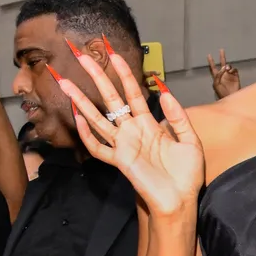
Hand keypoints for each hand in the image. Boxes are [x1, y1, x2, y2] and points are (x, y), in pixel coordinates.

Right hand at [57, 46, 204, 221]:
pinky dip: (86, 134)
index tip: (113, 54)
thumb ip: (178, 117)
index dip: (123, 73)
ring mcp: (123, 145)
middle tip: (81, 56)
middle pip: (110, 98)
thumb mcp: (190, 141)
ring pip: (97, 119)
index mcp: (149, 124)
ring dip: (81, 101)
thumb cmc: (186, 175)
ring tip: (65, 82)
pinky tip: (78, 117)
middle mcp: (132, 131)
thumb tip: (164, 92)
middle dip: (96, 77)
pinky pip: (98, 147)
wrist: (181, 201)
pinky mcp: (119, 161)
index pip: (132, 92)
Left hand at [207, 51, 242, 98]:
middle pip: (222, 64)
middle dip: (222, 57)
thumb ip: (217, 75)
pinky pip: (234, 70)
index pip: (213, 68)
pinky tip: (231, 71)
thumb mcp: (216, 84)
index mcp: (217, 77)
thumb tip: (223, 68)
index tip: (209, 55)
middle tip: (221, 50)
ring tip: (227, 69)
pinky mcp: (236, 77)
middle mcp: (223, 75)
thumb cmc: (222, 93)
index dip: (211, 62)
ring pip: (229, 66)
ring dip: (228, 66)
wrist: (231, 97)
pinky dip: (233, 69)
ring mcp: (230, 75)